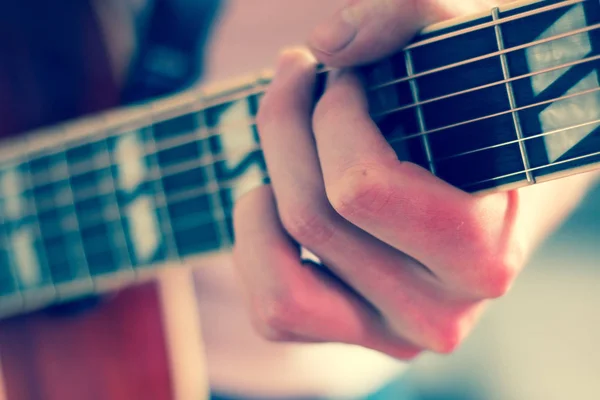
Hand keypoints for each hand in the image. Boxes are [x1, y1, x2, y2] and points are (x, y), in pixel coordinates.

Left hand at [232, 0, 597, 358]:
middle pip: (312, 218)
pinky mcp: (352, 341)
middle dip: (286, 125)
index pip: (361, 189)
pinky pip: (272, 312)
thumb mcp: (462, 49)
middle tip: (298, 76)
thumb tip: (324, 47)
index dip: (332, 113)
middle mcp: (440, 313)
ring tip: (286, 147)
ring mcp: (392, 333)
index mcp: (482, 252)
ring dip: (263, 193)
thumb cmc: (474, 117)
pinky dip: (258, 249)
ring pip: (281, 284)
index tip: (345, 77)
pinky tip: (280, 200)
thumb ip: (408, 18)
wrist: (488, 187)